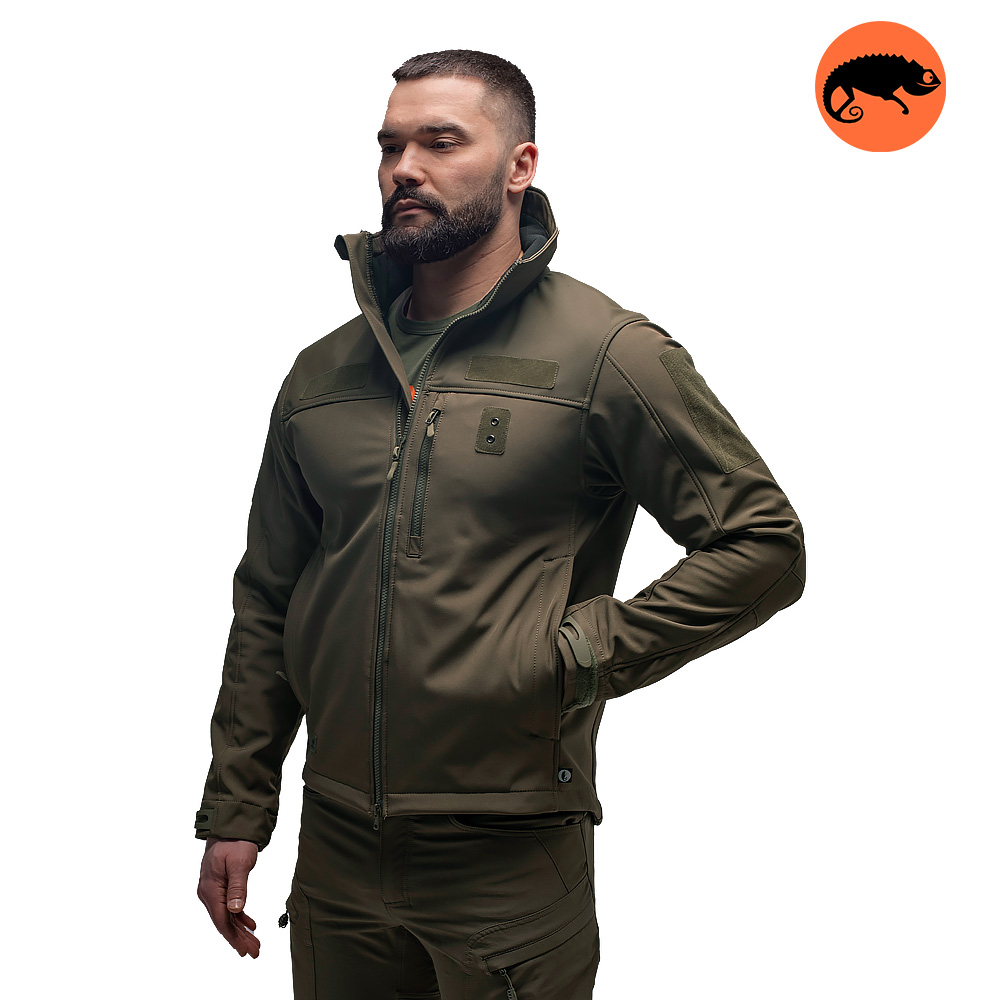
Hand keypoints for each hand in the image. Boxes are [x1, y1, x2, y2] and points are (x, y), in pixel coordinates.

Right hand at [197, 836, 260, 957]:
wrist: (230, 825)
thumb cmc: (235, 842)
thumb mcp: (239, 863)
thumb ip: (238, 887)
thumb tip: (235, 911)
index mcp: (210, 889)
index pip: (221, 920)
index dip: (233, 937)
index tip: (245, 950)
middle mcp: (208, 892)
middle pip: (223, 921)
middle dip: (239, 938)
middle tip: (255, 951)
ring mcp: (213, 889)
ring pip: (226, 916)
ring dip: (240, 929)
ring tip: (254, 942)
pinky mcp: (220, 885)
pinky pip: (228, 906)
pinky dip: (239, 916)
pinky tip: (250, 924)